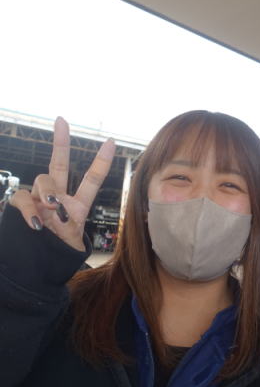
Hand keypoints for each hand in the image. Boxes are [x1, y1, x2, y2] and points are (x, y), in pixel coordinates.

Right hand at [9, 117, 115, 250]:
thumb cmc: (56, 255)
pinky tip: (36, 223)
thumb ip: (71, 238)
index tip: (111, 141)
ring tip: (52, 208)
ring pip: (42, 179)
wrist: (34, 266)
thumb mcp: (72, 248)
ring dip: (48, 191)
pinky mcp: (21, 206)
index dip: (101, 162)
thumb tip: (62, 227)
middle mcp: (57, 198)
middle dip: (61, 141)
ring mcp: (38, 200)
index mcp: (77, 205)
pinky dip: (28, 208)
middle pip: (59, 164)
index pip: (91, 180)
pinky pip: (22, 197)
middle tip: (62, 121)